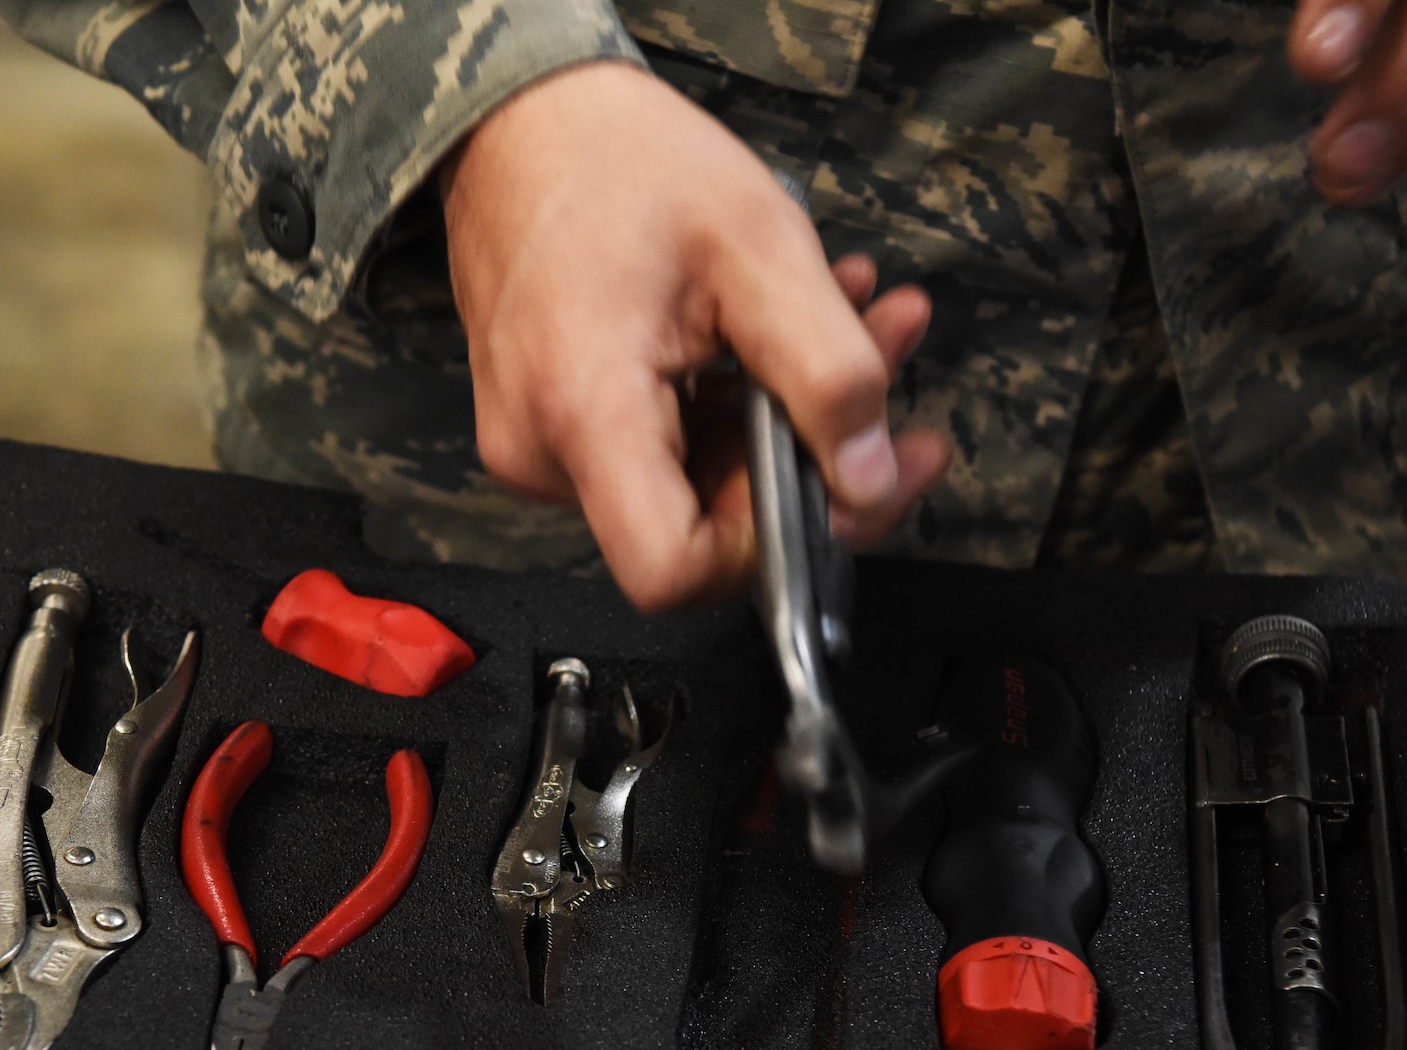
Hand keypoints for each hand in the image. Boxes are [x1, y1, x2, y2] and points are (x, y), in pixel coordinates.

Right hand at [442, 61, 948, 611]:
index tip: (834, 485)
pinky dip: (736, 405)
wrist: (521, 122)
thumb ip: (828, 374)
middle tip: (886, 370)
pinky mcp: (553, 434)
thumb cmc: (621, 162)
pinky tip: (777, 334)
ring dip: (786, 419)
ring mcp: (540, 450)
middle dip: (810, 460)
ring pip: (692, 490)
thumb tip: (869, 481)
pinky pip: (664, 455)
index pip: (672, 569)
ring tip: (847, 321)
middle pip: (697, 534)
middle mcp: (543, 454)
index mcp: (584, 412)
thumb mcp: (760, 248)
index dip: (768, 550)